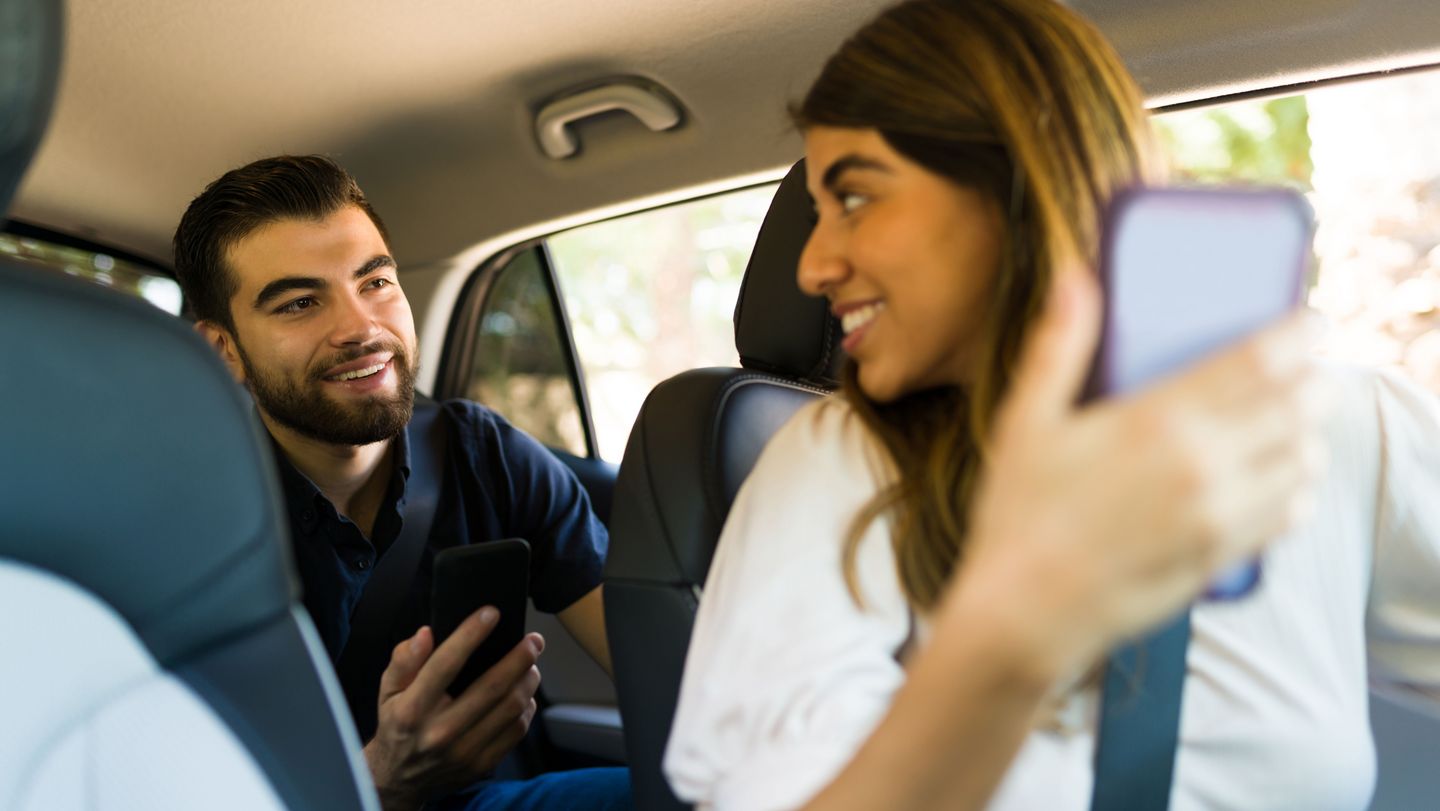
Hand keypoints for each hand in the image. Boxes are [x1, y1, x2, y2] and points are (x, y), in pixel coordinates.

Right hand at [363, 607, 543, 810]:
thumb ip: (404, 660)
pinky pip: (516, 731)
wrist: (398, 778)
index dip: (471, 634)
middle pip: (492, 687)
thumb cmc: (397, 725)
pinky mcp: (481, 764)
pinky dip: (526, 707)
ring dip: (528, 680)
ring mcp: (463, 751)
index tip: (491, 613)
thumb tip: (425, 634)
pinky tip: (523, 693)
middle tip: (533, 640)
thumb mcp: (388, 690)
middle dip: (520, 657)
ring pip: (511, 708)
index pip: (445, 664)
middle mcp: (439, 731)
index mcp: (413, 709)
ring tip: (530, 664)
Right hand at [957, 267, 1333, 678]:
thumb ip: (1059, 344)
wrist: (1026, 612)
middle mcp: (1203, 466)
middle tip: (1304, 365)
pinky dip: (1299, 486)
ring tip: (1294, 417)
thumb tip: (1073, 276)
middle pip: (1298, 407)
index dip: (1300, 334)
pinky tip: (1283, 475)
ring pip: (1304, 460)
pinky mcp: (1223, 556)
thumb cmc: (1020, 513)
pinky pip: (1290, 512)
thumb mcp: (1027, 420)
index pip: (1262, 362)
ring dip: (1309, 431)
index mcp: (1158, 421)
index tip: (1308, 321)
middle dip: (1313, 378)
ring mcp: (1220, 516)